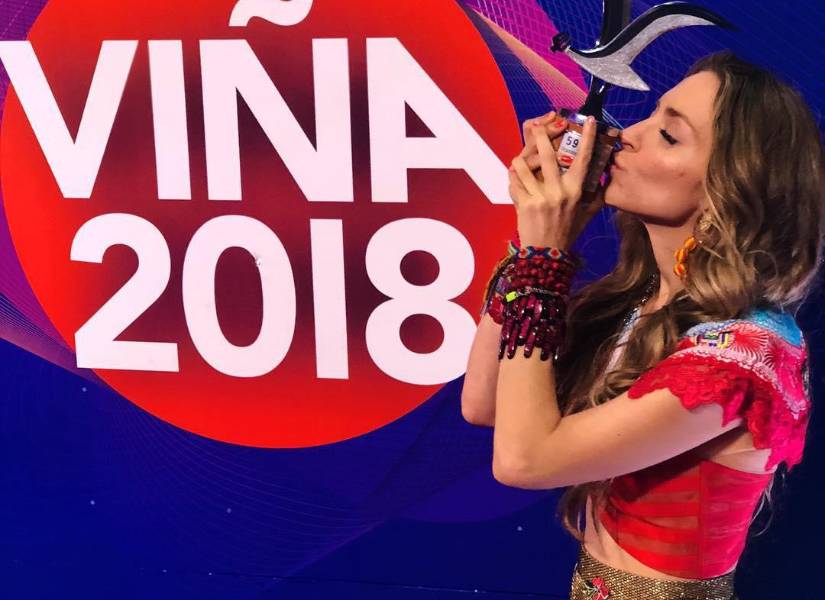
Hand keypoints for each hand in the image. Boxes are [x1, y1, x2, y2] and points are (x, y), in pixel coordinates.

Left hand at [508, 112, 605, 249]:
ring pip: (523, 167)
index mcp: (576, 191)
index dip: (587, 138)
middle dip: (541, 136)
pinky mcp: (523, 204)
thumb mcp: (588, 213)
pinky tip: (514, 177)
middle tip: (537, 124)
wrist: (547, 254)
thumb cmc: (568, 231)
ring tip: (519, 158)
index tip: (589, 121)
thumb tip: (606, 177)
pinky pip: (514, 182)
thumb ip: (597, 194)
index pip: (583, 159)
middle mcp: (558, 192)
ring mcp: (539, 198)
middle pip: (548, 156)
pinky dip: (512, 177)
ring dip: (519, 159)